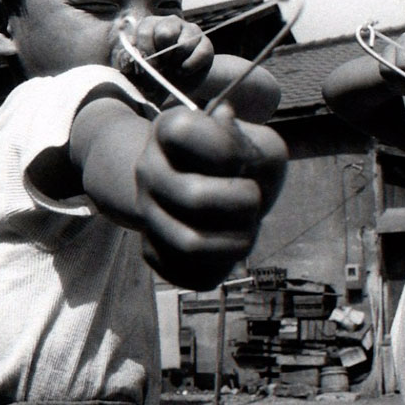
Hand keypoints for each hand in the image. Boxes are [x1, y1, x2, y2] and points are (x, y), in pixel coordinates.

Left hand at [123, 15, 213, 99]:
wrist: (180, 86)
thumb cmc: (155, 75)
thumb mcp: (137, 72)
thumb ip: (127, 63)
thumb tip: (126, 58)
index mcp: (150, 25)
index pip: (145, 31)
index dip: (145, 51)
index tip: (146, 68)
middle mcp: (170, 22)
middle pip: (165, 33)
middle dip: (161, 56)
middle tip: (161, 67)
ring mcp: (190, 31)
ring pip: (183, 45)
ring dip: (176, 63)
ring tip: (173, 69)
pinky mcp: (205, 43)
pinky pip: (200, 53)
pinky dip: (190, 67)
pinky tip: (184, 71)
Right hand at [136, 104, 286, 289]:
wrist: (204, 181)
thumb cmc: (241, 163)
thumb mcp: (258, 142)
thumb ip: (257, 145)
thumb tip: (232, 136)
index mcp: (169, 129)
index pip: (185, 133)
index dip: (228, 151)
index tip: (243, 159)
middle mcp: (148, 169)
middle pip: (195, 198)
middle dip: (243, 202)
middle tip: (253, 199)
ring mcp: (146, 212)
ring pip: (192, 245)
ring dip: (238, 240)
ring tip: (246, 227)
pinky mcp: (154, 252)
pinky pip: (191, 275)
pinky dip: (221, 266)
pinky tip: (227, 246)